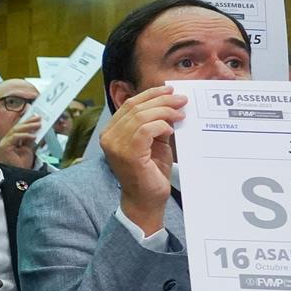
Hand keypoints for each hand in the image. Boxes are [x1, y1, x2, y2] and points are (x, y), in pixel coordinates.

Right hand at [0, 112, 44, 169]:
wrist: (20, 175)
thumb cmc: (22, 164)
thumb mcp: (28, 148)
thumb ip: (30, 139)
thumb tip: (36, 129)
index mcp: (11, 140)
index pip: (19, 128)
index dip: (27, 122)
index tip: (37, 118)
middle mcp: (6, 140)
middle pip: (16, 127)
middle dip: (28, 122)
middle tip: (39, 118)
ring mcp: (4, 143)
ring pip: (15, 130)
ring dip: (28, 127)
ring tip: (38, 125)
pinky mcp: (4, 147)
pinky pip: (15, 137)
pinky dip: (24, 135)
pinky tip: (33, 136)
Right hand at [100, 85, 185, 233]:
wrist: (146, 199)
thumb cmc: (149, 172)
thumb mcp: (152, 142)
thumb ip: (154, 124)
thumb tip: (170, 103)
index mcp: (111, 132)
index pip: (129, 105)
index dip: (150, 94)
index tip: (170, 91)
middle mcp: (109, 137)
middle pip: (135, 107)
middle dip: (162, 100)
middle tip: (182, 100)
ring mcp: (115, 145)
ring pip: (141, 116)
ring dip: (164, 111)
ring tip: (181, 113)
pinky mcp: (128, 153)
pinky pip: (145, 129)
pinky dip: (161, 126)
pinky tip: (172, 129)